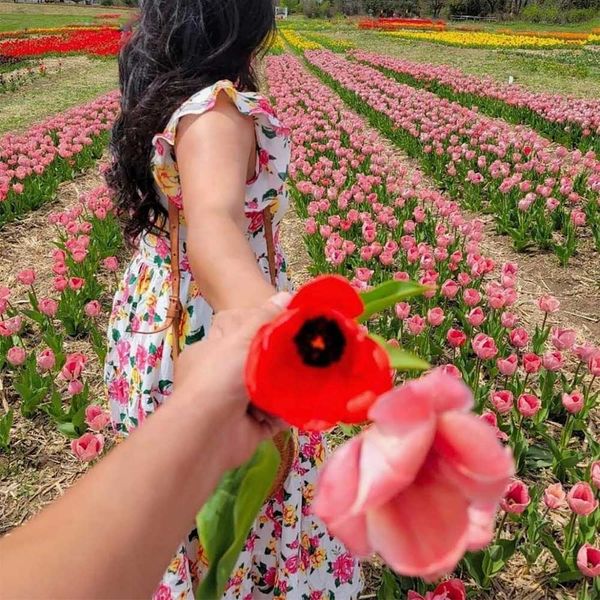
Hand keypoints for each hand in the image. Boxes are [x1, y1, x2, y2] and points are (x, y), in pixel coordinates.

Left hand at [173, 292, 291, 467]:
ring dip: (286, 388)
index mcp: (208, 354)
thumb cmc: (220, 377)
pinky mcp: (249, 429)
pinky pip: (274, 416)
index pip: (236, 338)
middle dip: (279, 363)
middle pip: (256, 365)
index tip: (287, 328)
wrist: (209, 432)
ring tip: (309, 376)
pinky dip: (287, 412)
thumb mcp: (242, 338)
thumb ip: (265, 318)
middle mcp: (219, 380)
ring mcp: (233, 406)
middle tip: (305, 353)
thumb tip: (287, 295)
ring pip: (268, 392)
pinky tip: (304, 401)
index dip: (261, 333)